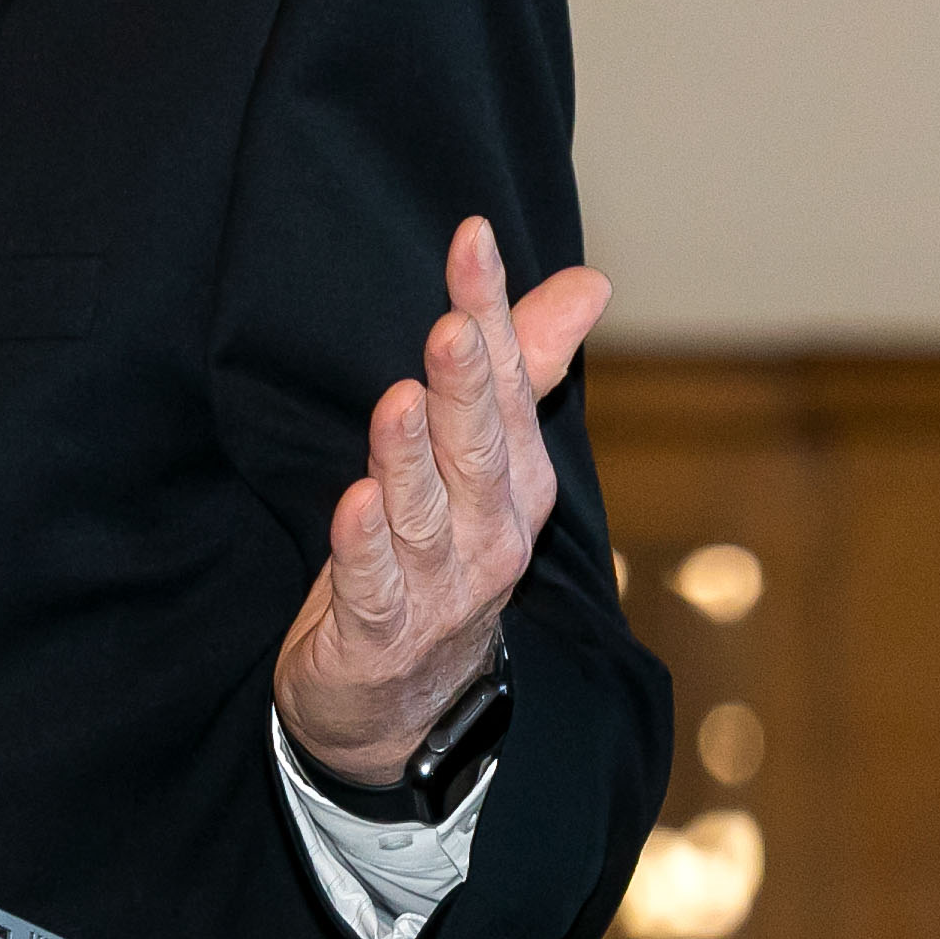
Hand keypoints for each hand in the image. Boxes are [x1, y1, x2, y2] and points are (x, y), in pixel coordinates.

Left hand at [272, 216, 611, 783]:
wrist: (403, 702)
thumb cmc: (438, 556)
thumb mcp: (481, 461)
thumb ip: (519, 368)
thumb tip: (587, 282)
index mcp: (513, 481)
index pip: (504, 383)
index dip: (490, 310)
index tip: (471, 236)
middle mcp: (488, 531)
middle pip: (477, 450)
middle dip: (466, 387)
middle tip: (453, 324)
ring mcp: (439, 587)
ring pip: (425, 513)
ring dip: (411, 458)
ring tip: (400, 400)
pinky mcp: (380, 632)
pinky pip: (375, 586)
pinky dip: (364, 546)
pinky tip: (352, 502)